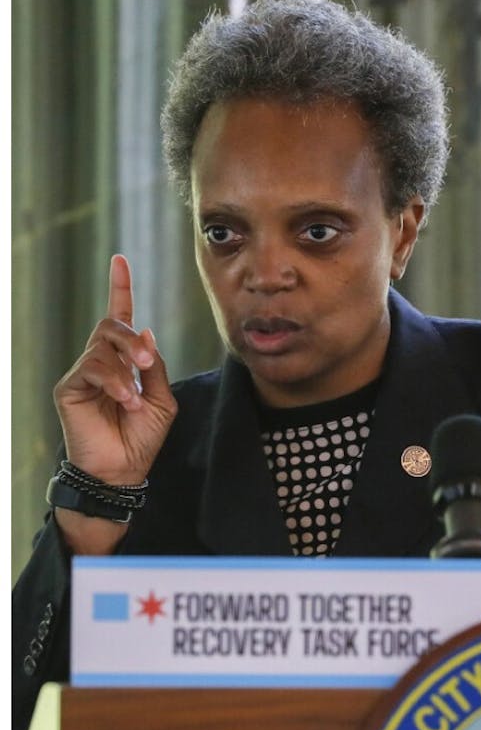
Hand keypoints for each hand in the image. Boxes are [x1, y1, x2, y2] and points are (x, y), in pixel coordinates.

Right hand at [51, 255, 177, 552]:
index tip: (120, 260)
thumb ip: (155, 366)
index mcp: (125, 360)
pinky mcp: (69, 387)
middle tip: (148, 363)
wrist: (123, 469)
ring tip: (135, 396)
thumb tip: (145, 330)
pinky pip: (92, 368)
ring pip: (102, 345)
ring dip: (125, 366)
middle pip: (112, 324)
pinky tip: (124, 400)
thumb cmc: (142, 437)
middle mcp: (101, 361)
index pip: (120, 317)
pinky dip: (114, 381)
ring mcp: (82, 373)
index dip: (120, 288)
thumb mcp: (162, 399)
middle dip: (132, 339)